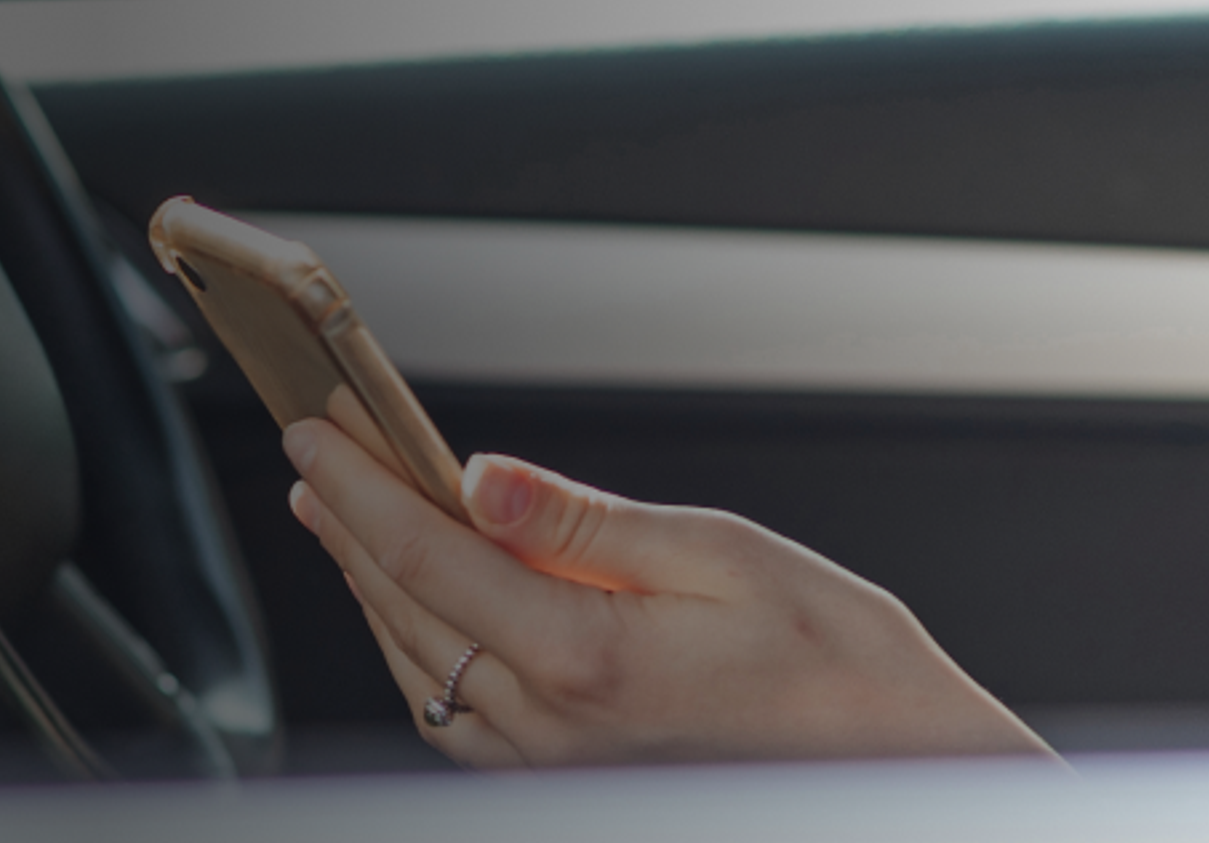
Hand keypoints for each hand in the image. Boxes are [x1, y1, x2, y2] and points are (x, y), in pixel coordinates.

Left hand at [281, 402, 1054, 768]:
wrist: (894, 761)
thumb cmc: (836, 661)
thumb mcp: (720, 553)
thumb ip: (583, 522)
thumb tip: (480, 477)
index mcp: (585, 659)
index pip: (429, 557)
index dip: (361, 487)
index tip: (318, 432)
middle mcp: (554, 727)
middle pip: (407, 610)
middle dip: (349, 524)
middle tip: (314, 454)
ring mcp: (555, 763)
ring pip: (421, 666)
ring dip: (371, 586)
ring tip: (344, 516)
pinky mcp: (570, 776)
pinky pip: (457, 713)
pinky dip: (417, 646)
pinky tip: (417, 605)